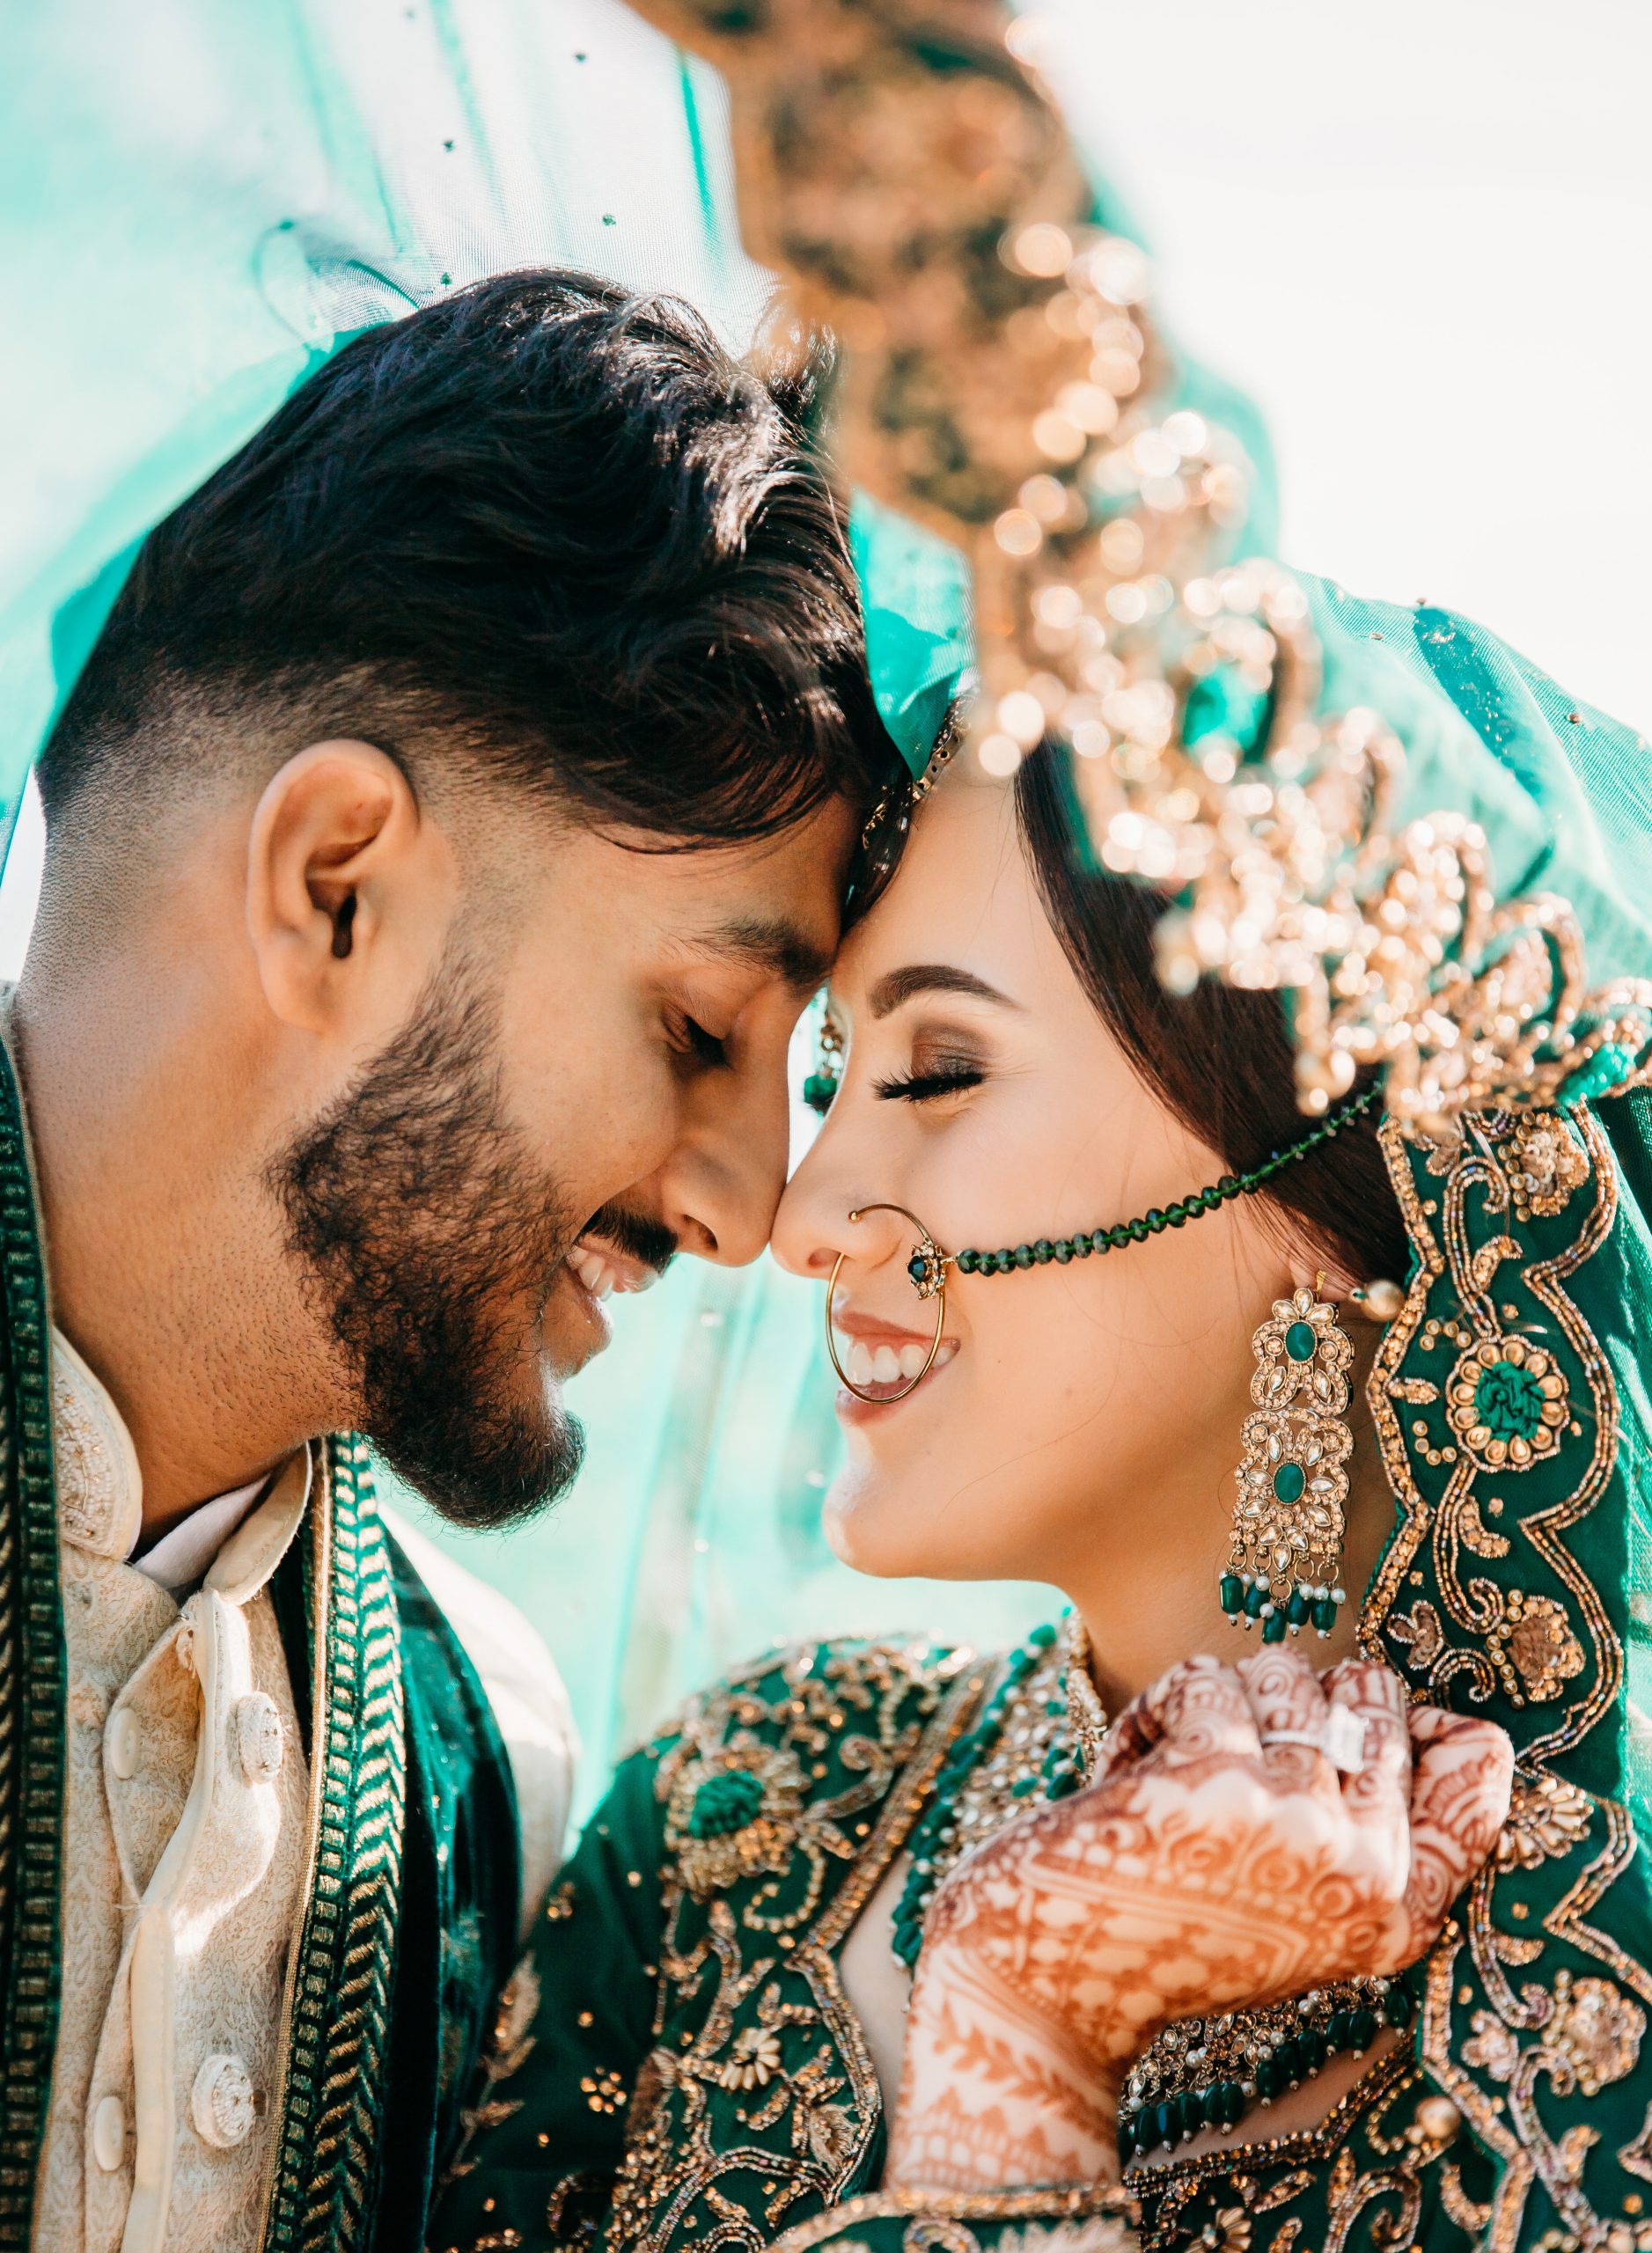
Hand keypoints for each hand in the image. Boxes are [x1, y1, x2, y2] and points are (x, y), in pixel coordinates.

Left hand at [885, 1649, 1511, 2193]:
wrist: (1045, 1995)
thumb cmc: (1165, 1934)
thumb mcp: (1295, 1906)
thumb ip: (1360, 1826)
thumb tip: (1421, 1706)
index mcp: (1396, 1913)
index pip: (1476, 1778)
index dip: (1418, 1722)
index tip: (1350, 1722)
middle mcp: (1365, 1872)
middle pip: (1370, 1697)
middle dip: (1291, 1701)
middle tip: (1227, 1760)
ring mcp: (1296, 1821)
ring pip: (1286, 1672)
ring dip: (1218, 1701)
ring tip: (1173, 1777)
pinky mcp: (1217, 1777)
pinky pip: (1206, 1677)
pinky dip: (1153, 1710)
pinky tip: (1124, 1778)